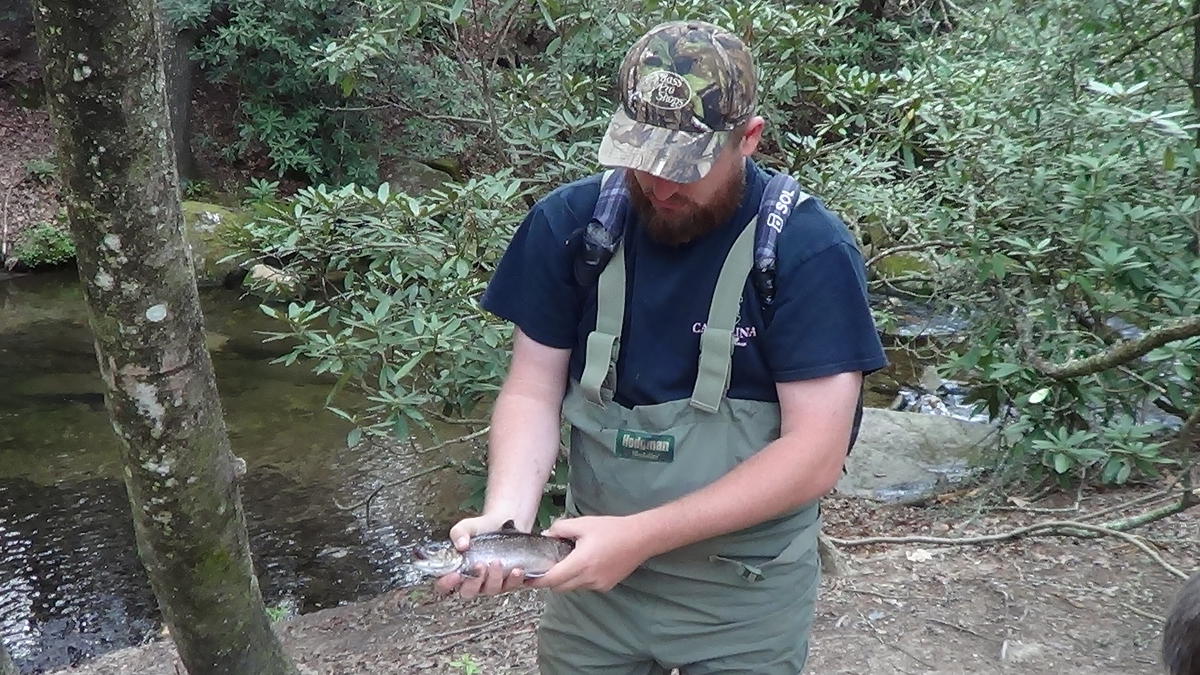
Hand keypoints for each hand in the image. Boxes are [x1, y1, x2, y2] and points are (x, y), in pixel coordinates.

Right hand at [433, 513, 527, 599]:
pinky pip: (520, 586)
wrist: (504, 522)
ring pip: (494, 589)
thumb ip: (459, 533)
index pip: (445, 585)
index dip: (447, 584)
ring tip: (500, 561)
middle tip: (481, 564)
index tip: (455, 575)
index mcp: (459, 571)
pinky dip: (525, 581)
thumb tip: (461, 545)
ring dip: (497, 578)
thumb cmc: (481, 528)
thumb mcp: (467, 527)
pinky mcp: (513, 580)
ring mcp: (495, 583)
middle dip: (476, 580)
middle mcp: (475, 581)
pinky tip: (524, 572)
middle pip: (470, 591)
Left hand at [526, 515, 652, 592]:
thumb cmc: (611, 529)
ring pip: (573, 588)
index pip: (552, 579)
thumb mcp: (583, 523)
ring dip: (565, 580)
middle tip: (544, 568)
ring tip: (567, 562)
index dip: (537, 581)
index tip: (528, 578)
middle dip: (550, 580)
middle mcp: (588, 578)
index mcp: (581, 563)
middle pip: (560, 587)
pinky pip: (585, 586)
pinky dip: (579, 579)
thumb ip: (560, 529)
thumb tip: (545, 536)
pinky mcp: (606, 586)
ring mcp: (598, 585)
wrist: (640, 538)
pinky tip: (585, 564)